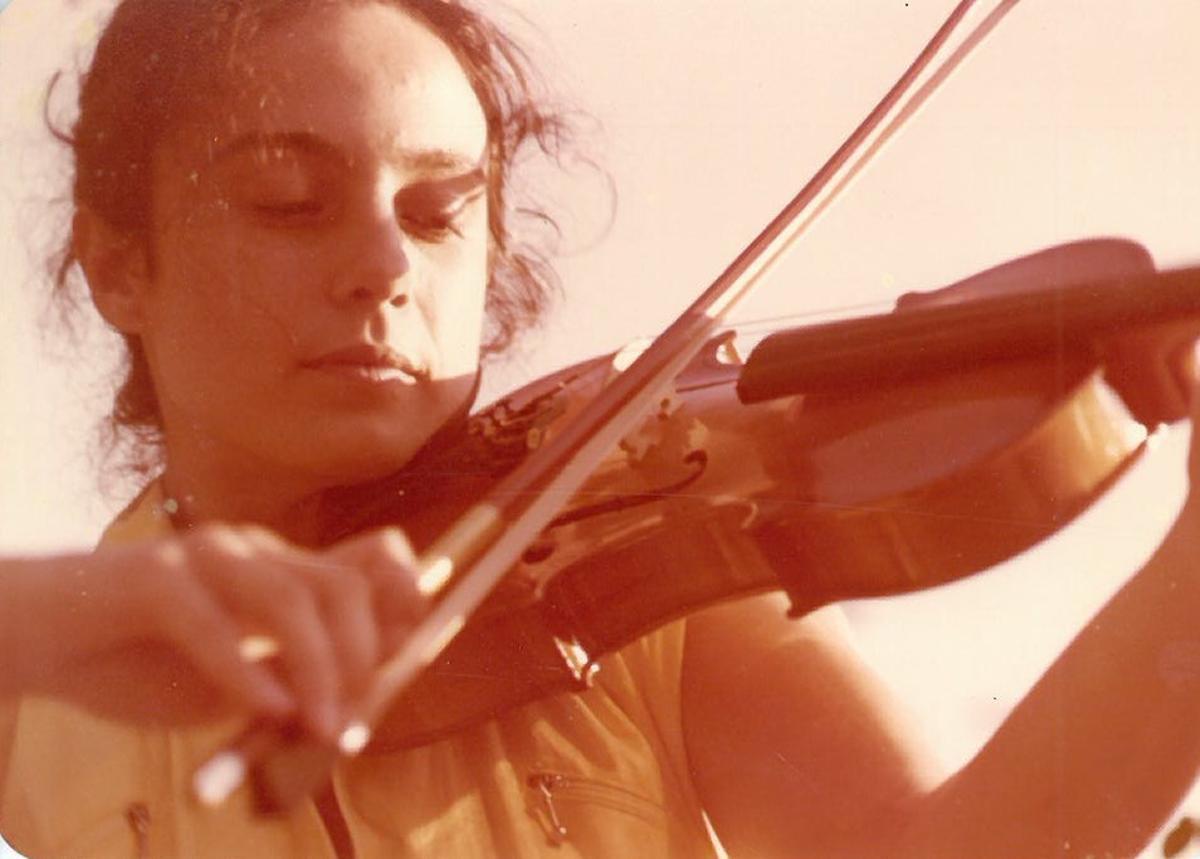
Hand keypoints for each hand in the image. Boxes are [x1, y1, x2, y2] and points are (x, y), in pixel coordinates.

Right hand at [6, 525, 424, 739]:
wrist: (49, 645)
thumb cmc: (147, 662)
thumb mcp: (240, 679)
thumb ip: (296, 678)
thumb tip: (362, 698)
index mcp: (284, 568)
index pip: (376, 557)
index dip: (408, 598)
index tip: (414, 654)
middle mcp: (256, 552)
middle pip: (343, 586)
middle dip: (364, 658)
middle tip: (350, 723)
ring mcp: (206, 557)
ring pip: (291, 600)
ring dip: (319, 671)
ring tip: (321, 728)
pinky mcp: (154, 579)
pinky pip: (213, 624)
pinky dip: (247, 672)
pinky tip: (266, 710)